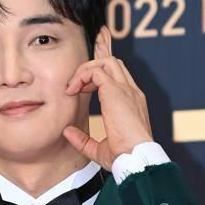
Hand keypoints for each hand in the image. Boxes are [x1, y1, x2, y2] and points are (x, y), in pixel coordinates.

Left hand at [62, 25, 153, 169]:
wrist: (136, 158)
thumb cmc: (123, 158)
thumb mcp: (98, 149)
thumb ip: (82, 139)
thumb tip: (67, 132)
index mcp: (132, 103)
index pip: (120, 76)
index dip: (106, 67)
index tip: (91, 68)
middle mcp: (131, 92)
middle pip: (115, 62)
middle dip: (100, 51)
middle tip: (89, 47)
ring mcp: (126, 89)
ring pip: (106, 61)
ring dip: (86, 68)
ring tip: (72, 85)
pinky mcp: (116, 91)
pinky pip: (96, 70)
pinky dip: (82, 76)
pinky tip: (73, 90)